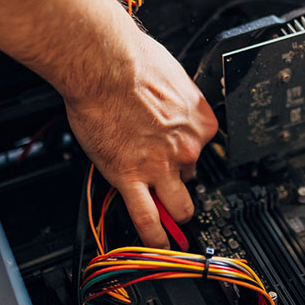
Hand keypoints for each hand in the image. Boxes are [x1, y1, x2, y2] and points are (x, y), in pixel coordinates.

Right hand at [64, 20, 217, 247]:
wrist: (104, 64)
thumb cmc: (132, 59)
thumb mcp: (171, 75)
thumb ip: (173, 99)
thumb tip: (167, 100)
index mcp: (199, 121)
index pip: (201, 148)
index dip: (186, 152)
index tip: (178, 156)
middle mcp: (185, 146)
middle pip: (191, 177)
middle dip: (180, 182)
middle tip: (170, 185)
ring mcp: (160, 166)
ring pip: (178, 206)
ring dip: (175, 218)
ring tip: (172, 232)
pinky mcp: (130, 178)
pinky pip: (147, 218)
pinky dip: (154, 237)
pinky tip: (155, 245)